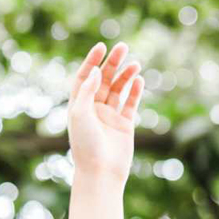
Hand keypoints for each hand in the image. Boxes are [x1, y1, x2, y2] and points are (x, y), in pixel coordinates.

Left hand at [67, 41, 143, 183]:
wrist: (100, 171)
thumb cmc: (85, 144)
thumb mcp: (80, 114)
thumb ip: (87, 92)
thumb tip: (95, 72)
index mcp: (78, 105)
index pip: (84, 77)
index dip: (92, 62)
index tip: (101, 47)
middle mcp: (93, 109)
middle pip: (103, 80)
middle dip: (112, 63)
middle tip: (123, 47)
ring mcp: (109, 116)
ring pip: (118, 89)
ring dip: (125, 75)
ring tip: (135, 64)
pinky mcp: (124, 124)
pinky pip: (130, 103)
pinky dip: (134, 91)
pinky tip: (139, 79)